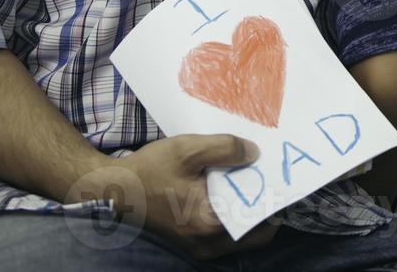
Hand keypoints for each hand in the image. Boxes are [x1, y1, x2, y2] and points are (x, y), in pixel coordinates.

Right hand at [104, 134, 280, 260]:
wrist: (115, 190)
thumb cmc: (149, 171)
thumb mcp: (187, 150)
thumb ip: (225, 148)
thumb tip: (256, 154)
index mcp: (210, 223)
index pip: (262, 222)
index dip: (276, 200)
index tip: (281, 177)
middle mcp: (208, 244)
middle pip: (257, 233)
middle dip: (265, 206)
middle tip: (268, 177)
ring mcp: (200, 248)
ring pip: (242, 235)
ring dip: (249, 210)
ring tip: (250, 180)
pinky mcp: (193, 243)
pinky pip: (226, 233)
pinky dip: (232, 214)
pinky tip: (229, 189)